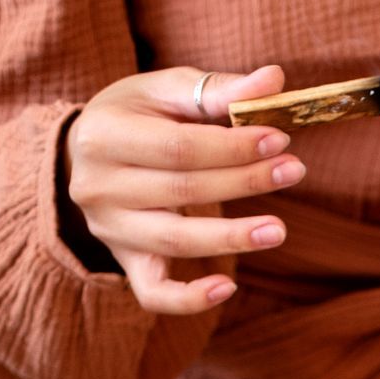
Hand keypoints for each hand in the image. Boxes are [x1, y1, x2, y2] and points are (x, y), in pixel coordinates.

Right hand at [63, 65, 304, 316]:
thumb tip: (274, 80)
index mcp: (103, 134)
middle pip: (182, 190)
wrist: (86, 157)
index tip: (278, 139)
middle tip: (293, 170)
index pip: (178, 147)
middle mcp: (98, 185)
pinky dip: (190, 298)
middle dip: (243, 181)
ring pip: (176, 240)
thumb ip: (218, 90)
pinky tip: (228, 288)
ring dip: (232, 237)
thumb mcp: (165, 93)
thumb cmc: (136, 118)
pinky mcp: (126, 263)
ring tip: (278, 229)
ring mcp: (111, 229)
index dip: (232, 146)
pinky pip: (155, 293)